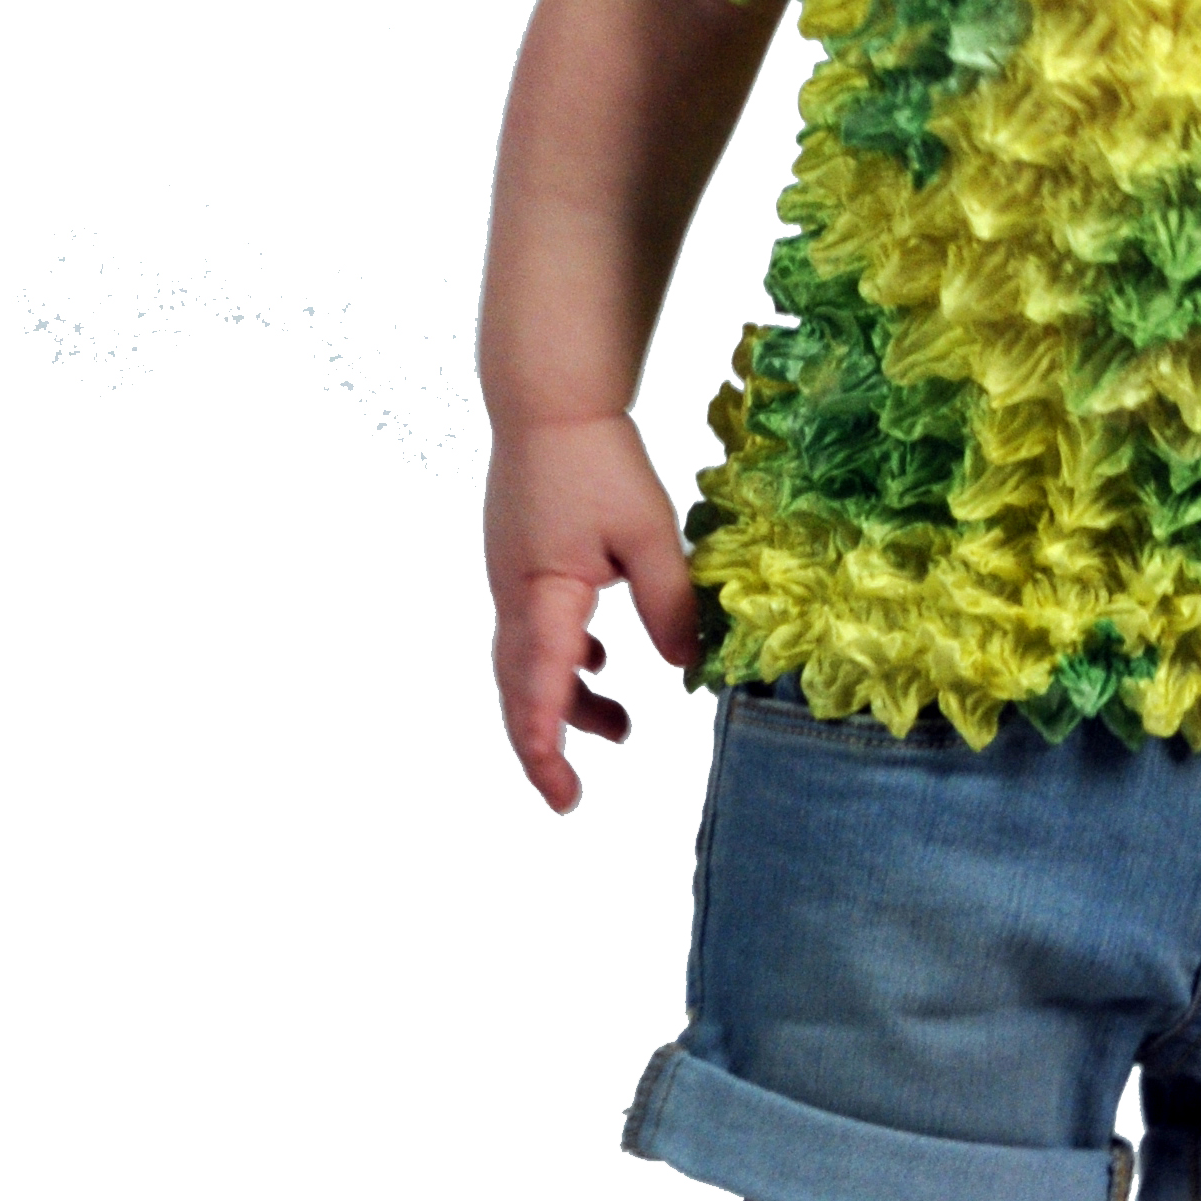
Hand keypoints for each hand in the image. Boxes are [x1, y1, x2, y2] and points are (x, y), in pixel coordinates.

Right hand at [484, 412, 696, 810]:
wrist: (549, 402)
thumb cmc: (599, 462)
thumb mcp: (649, 534)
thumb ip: (669, 603)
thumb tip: (687, 667)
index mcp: (544, 599)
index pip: (539, 693)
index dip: (549, 752)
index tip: (565, 798)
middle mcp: (516, 600)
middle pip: (521, 691)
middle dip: (547, 745)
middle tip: (573, 795)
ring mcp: (512, 581)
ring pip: (529, 663)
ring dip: (566, 700)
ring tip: (621, 726)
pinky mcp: (521, 563)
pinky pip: (534, 630)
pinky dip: (563, 658)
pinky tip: (600, 658)